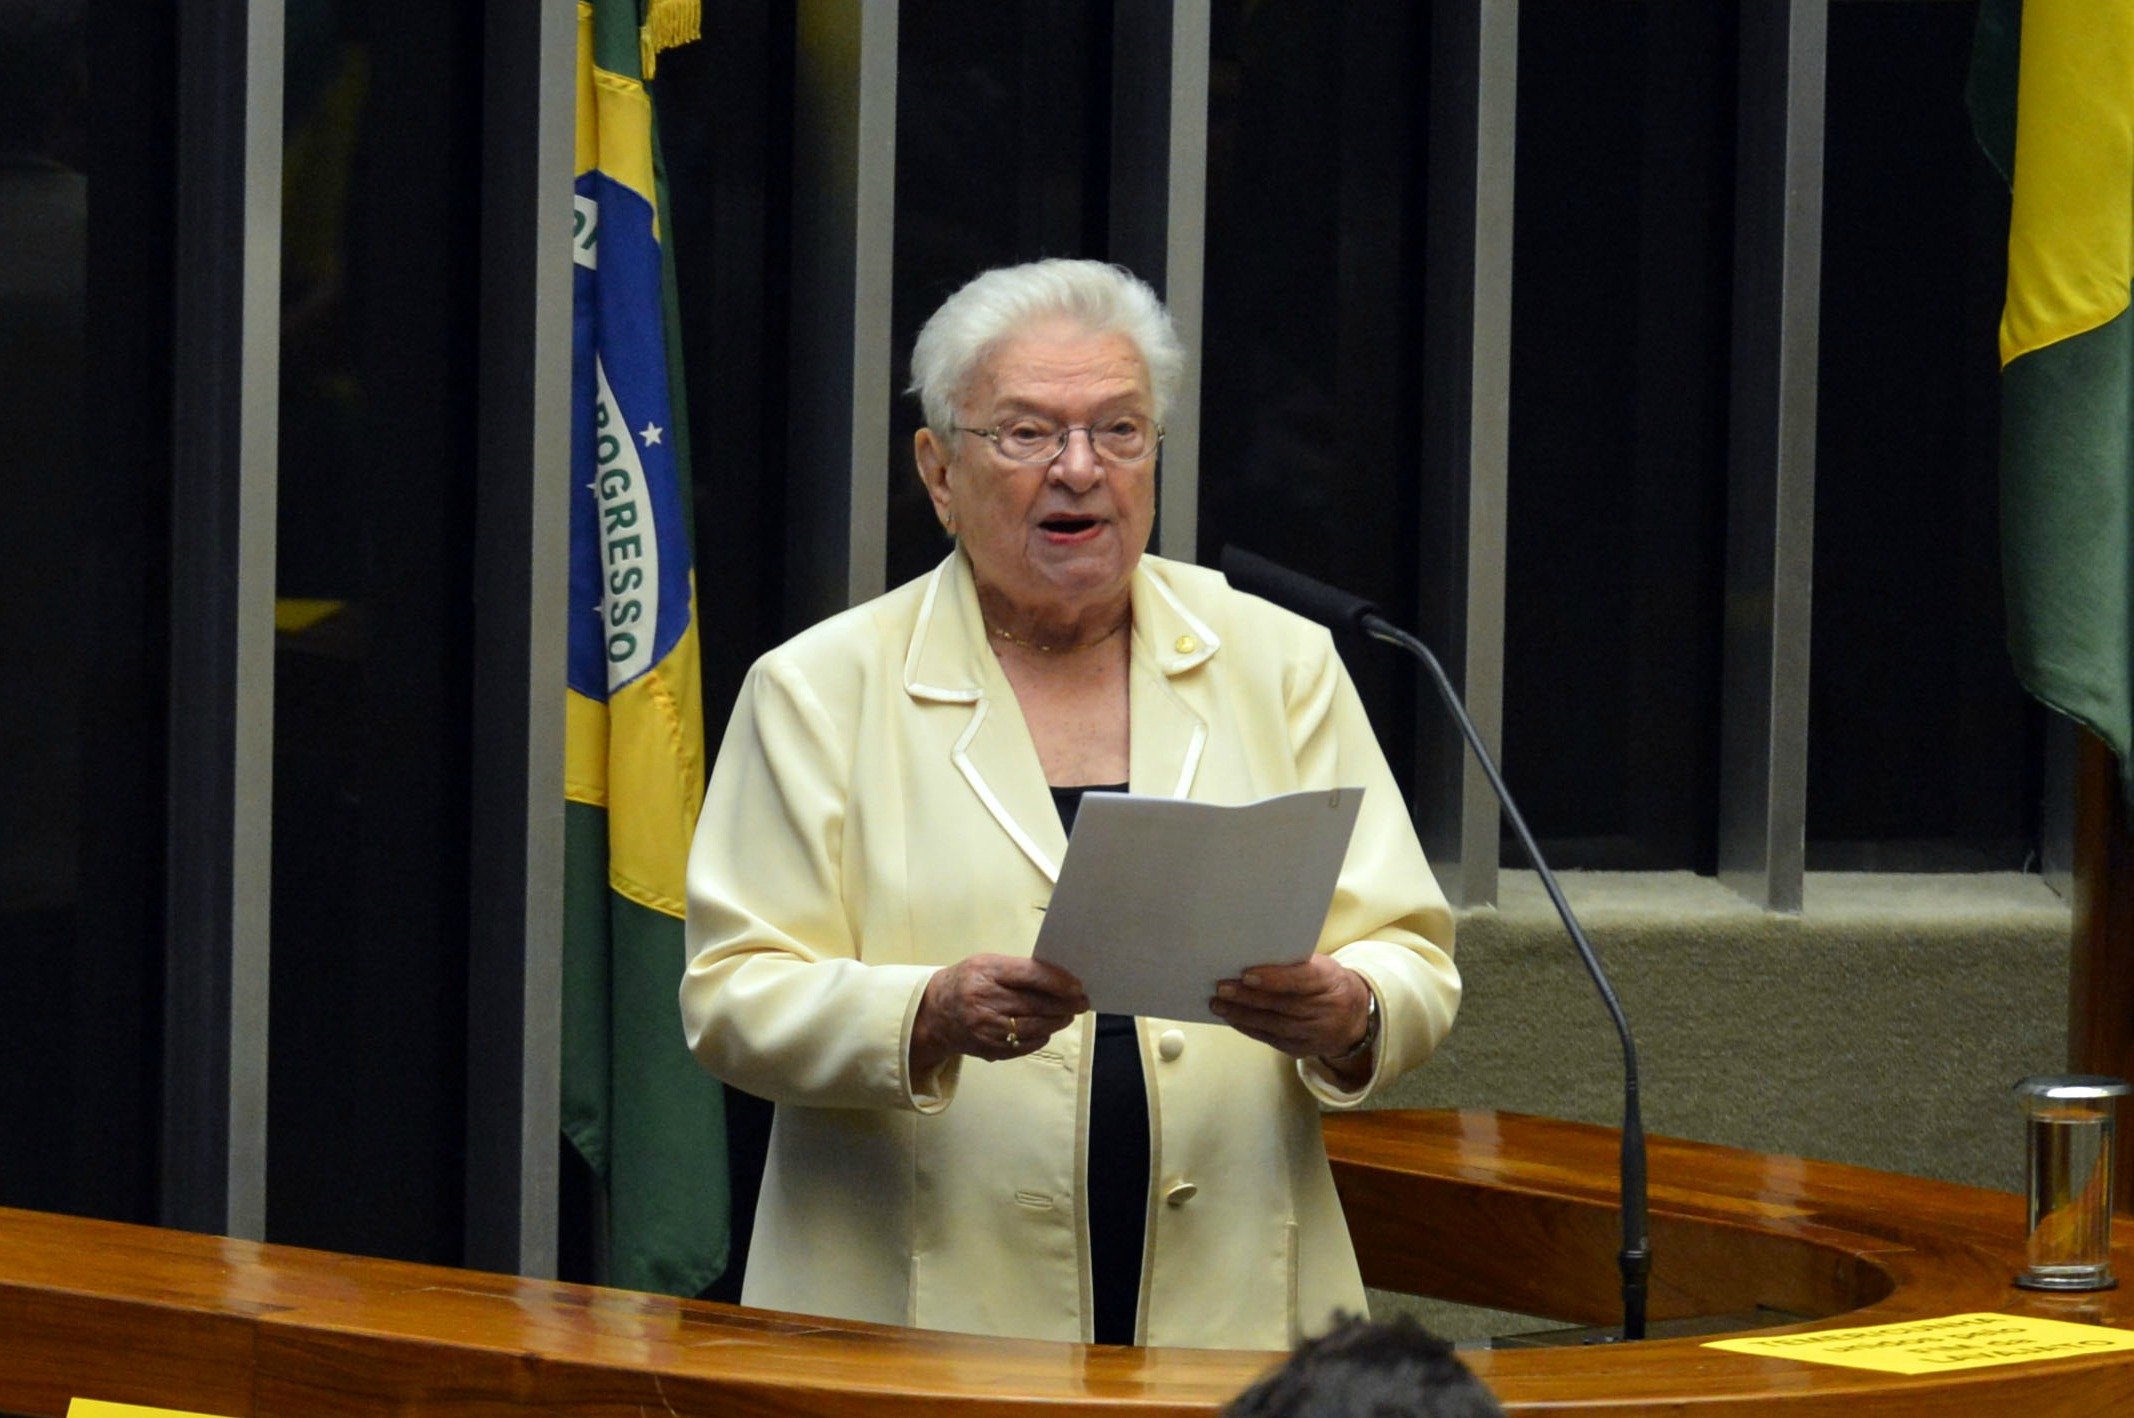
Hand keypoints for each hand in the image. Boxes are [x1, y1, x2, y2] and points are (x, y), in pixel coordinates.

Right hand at [910, 954, 1089, 1076]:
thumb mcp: (987, 964)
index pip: (1029, 976)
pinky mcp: (988, 1049)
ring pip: (1033, 1027)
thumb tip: (1059, 979)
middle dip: (1064, 1004)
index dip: (1057, 981)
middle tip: (1082, 1002)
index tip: (1077, 986)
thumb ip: (1018, 970)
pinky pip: (1023, 1045)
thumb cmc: (968, 981)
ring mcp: (985, 1028)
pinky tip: (1047, 1029)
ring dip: (1056, 1022)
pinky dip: (1040, 1037)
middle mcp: (984, 1001)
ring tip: (1067, 1015)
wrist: (935, 1013)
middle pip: (1035, 1004)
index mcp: (985, 973)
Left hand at [1210, 955, 1371, 1062]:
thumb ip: (1295, 964)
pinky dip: (1249, 1028)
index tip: (1246, 974)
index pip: (1301, 980)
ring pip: (1274, 1025)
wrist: (1354, 1017)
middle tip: (1222, 988)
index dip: (1274, 978)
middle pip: (1283, 1005)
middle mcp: (1325, 1010)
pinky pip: (1272, 1039)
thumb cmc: (1327, 983)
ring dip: (1242, 1015)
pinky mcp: (1302, 1049)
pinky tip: (1232, 1018)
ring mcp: (1314, 1033)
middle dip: (1248, 997)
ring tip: (1218, 1004)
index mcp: (1330, 982)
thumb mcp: (1322, 967)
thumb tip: (1251, 957)